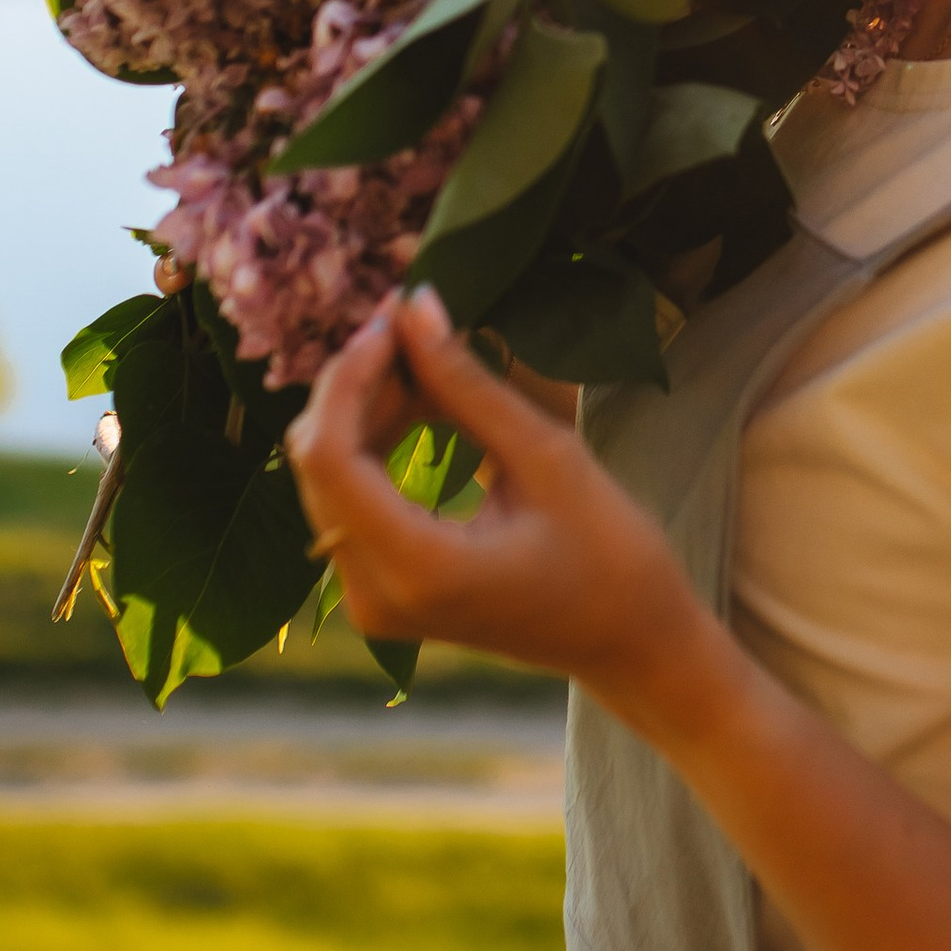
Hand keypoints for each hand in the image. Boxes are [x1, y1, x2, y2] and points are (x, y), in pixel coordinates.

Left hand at [286, 286, 704, 690]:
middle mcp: (373, 594)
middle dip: (355, 387)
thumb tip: (415, 307)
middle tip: (411, 328)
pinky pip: (349, 505)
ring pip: (328, 481)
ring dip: (362, 412)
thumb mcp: (546, 456)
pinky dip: (373, 447)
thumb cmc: (611, 553)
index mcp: (417, 567)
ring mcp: (370, 602)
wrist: (632, 643)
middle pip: (319, 466)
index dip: (348, 377)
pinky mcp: (380, 595)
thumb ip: (467, 384)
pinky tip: (415, 406)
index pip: (331, 456)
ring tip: (420, 360)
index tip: (390, 320)